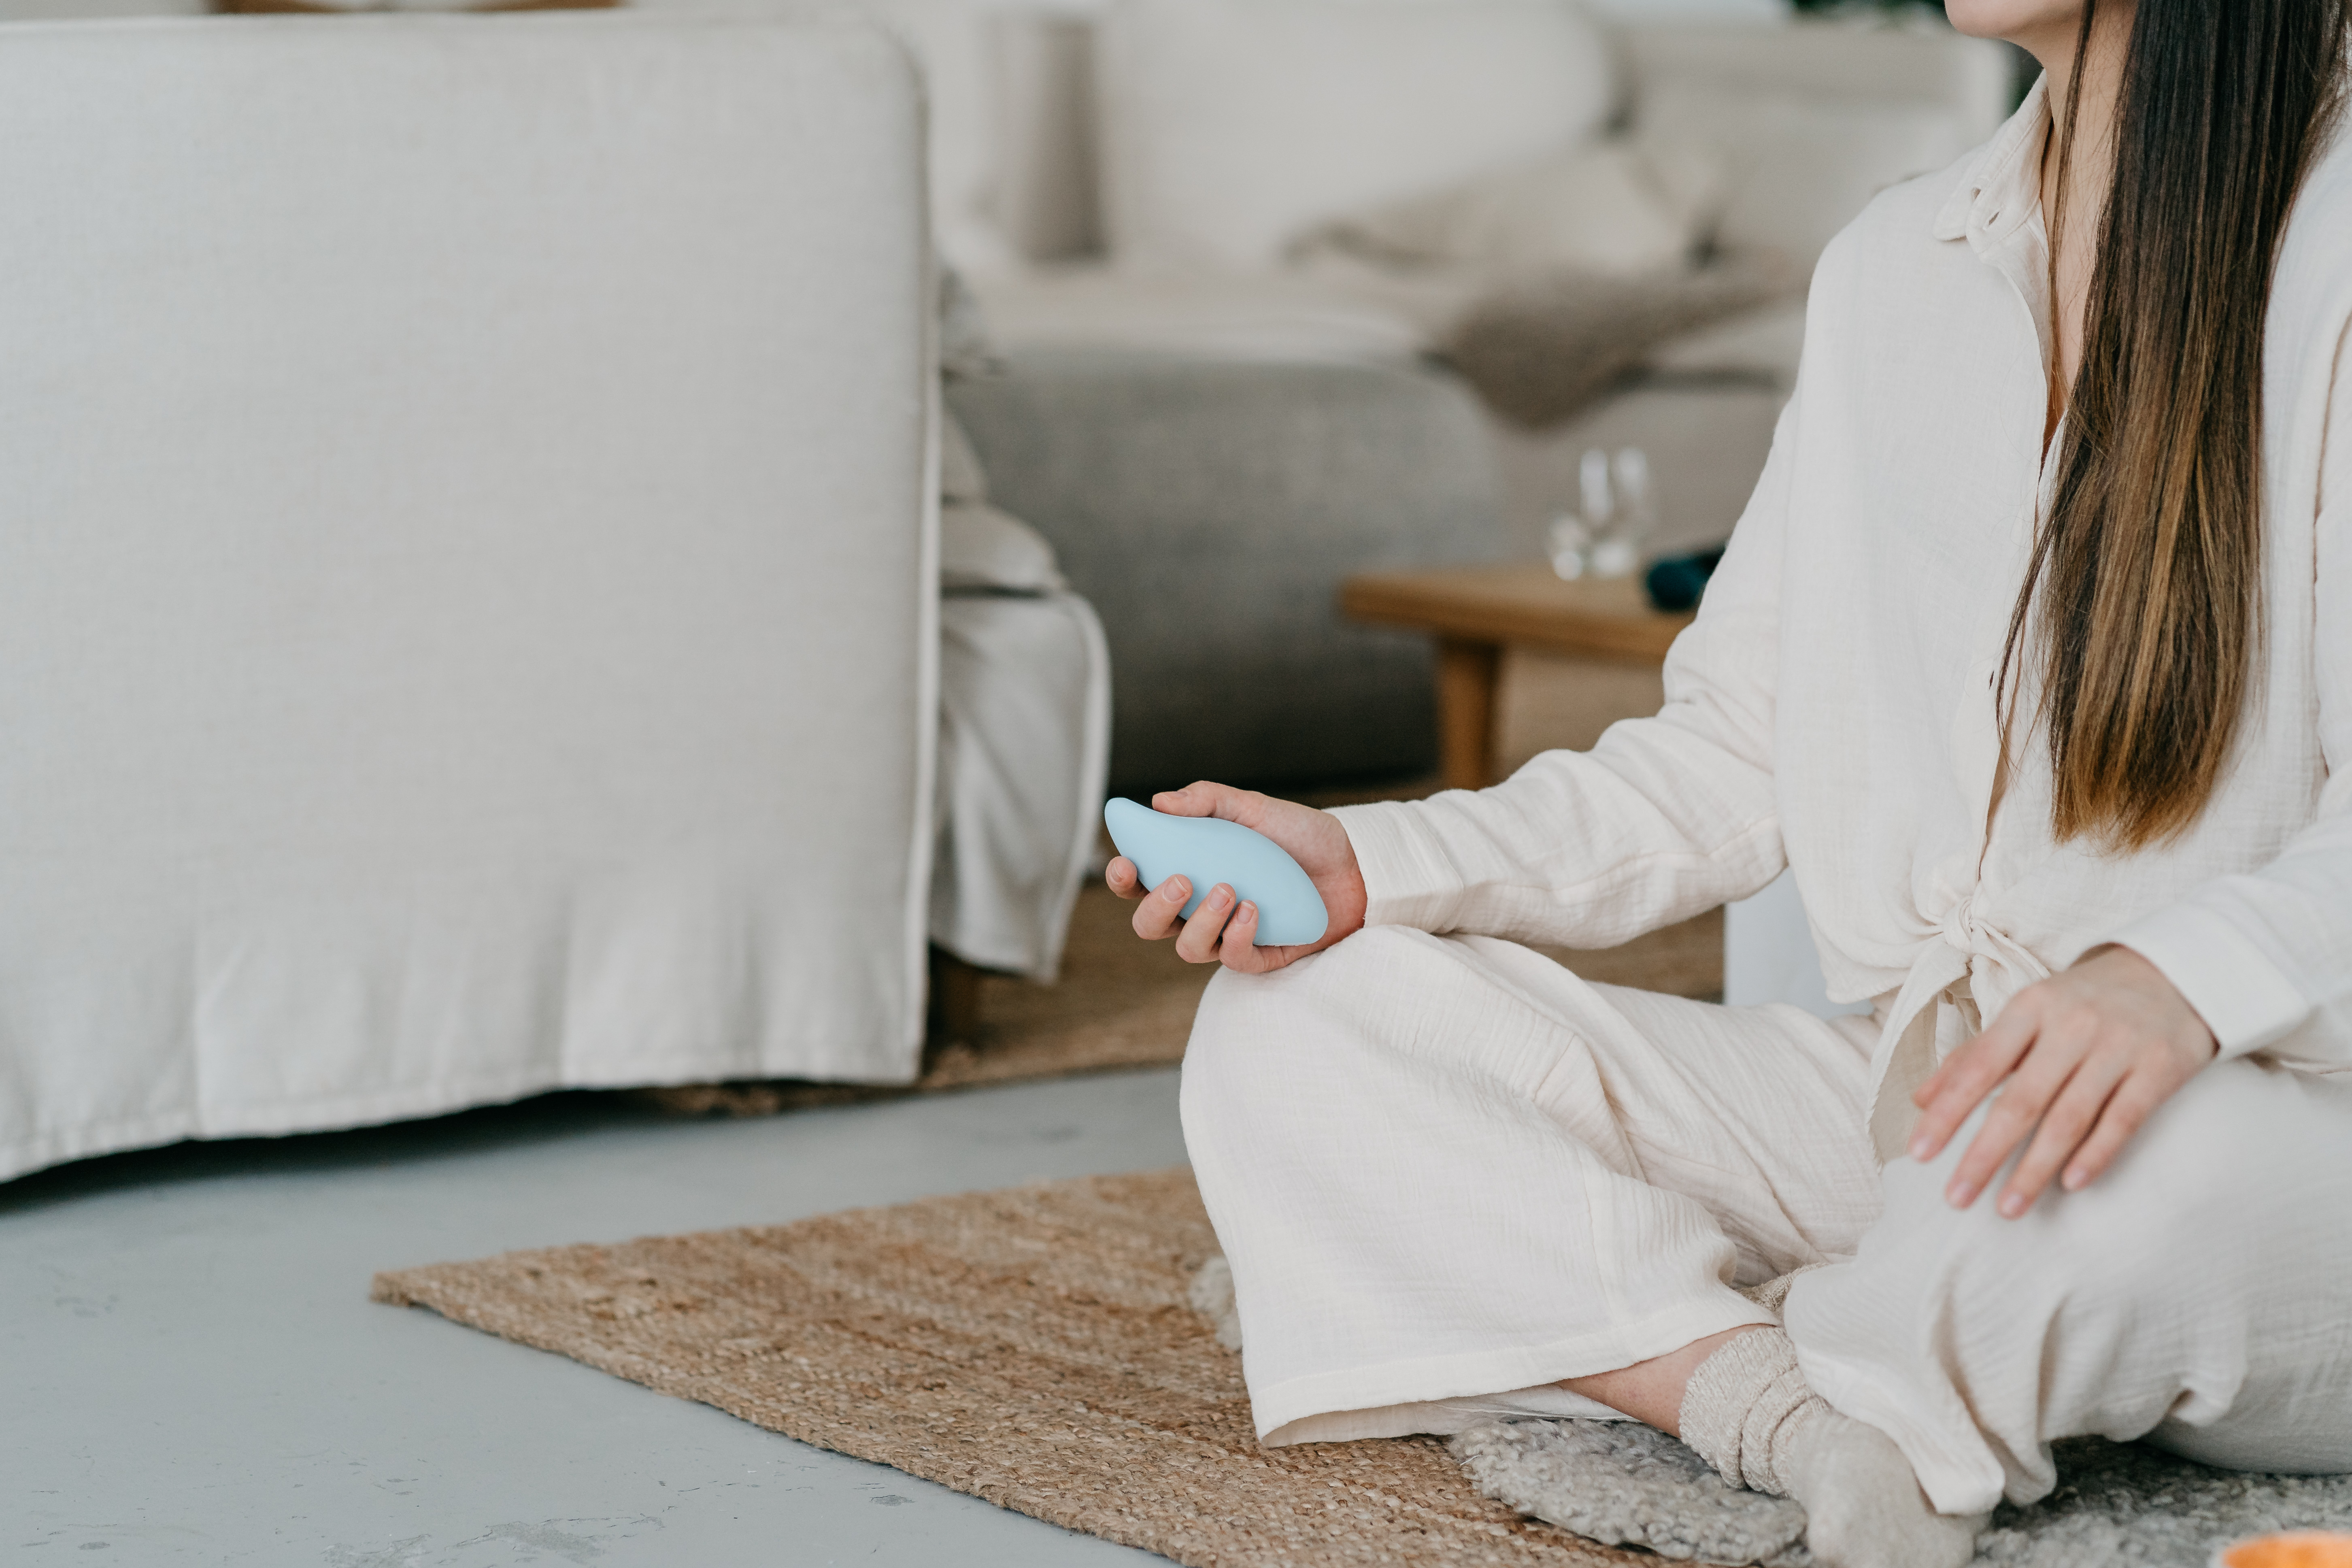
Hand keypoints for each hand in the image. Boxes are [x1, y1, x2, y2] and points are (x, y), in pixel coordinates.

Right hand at [1105, 781, 1366, 972]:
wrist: (1354, 863)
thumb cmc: (1300, 835)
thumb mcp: (1255, 807)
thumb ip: (1208, 800)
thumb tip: (1160, 801)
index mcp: (1190, 871)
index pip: (1141, 883)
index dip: (1123, 879)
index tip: (1125, 862)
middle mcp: (1201, 909)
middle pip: (1151, 926)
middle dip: (1155, 907)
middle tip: (1181, 880)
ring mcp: (1228, 936)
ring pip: (1189, 948)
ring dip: (1201, 921)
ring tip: (1229, 890)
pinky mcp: (1259, 957)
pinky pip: (1234, 958)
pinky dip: (1239, 935)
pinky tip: (1254, 909)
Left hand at [1909, 946, 2216, 1216]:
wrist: (2173, 974)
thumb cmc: (2082, 1002)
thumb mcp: (2026, 1013)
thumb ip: (1974, 1055)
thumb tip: (1920, 1099)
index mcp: (2029, 1008)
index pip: (1979, 1066)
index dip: (1947, 1112)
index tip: (1918, 1153)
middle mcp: (2071, 1026)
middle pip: (2020, 1101)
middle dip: (1984, 1155)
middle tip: (1955, 1199)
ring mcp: (2118, 1048)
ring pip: (2069, 1118)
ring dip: (2035, 1169)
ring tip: (2007, 1209)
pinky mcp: (2160, 1069)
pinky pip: (2123, 1120)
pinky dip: (2095, 1154)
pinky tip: (2070, 1185)